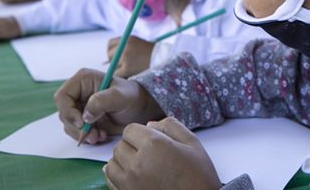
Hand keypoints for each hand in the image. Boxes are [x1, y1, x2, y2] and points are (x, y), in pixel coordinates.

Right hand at [53, 68, 164, 144]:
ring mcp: (79, 106)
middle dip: (77, 127)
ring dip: (82, 134)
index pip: (62, 97)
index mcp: (83, 80)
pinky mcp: (83, 119)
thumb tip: (85, 116)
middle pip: (63, 113)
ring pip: (68, 124)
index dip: (69, 111)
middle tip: (93, 136)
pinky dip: (86, 137)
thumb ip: (102, 101)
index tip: (82, 123)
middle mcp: (78, 92)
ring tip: (100, 136)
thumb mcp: (120, 97)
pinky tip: (101, 135)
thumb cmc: (132, 98)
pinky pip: (75, 131)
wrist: (140, 110)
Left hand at [104, 118, 221, 189]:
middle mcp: (138, 163)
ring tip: (138, 165)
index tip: (149, 140)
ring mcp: (130, 183)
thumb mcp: (192, 143)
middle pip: (119, 146)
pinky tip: (131, 176)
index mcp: (153, 145)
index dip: (139, 133)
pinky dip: (118, 177)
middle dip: (131, 146)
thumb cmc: (198, 175)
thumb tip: (149, 125)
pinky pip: (111, 182)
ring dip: (122, 161)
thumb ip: (170, 126)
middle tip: (147, 153)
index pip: (129, 130)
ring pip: (111, 164)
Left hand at [106, 36, 154, 77]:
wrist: (165, 61)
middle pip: (110, 54)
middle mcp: (125, 46)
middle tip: (123, 66)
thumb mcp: (138, 45)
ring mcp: (125, 57)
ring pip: (112, 65)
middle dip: (113, 61)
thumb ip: (124, 49)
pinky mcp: (127, 68)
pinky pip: (116, 74)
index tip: (115, 57)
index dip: (111, 51)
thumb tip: (105, 62)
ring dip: (118, 69)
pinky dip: (121, 76)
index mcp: (128, 39)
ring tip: (130, 71)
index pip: (110, 44)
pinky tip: (130, 75)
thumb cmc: (152, 55)